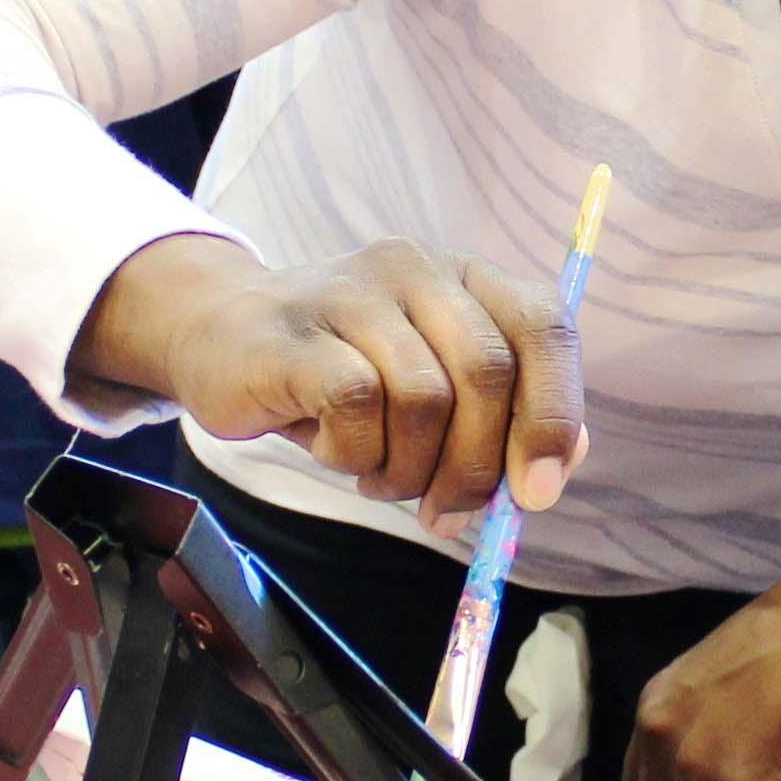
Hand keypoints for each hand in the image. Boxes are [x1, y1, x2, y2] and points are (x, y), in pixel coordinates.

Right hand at [83, 234, 588, 528]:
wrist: (219, 335)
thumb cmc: (339, 373)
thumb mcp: (430, 387)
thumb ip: (500, 416)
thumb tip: (561, 461)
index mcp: (466, 278)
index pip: (543, 327)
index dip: (553, 414)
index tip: (537, 494)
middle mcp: (417, 269)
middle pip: (487, 371)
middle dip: (475, 464)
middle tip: (447, 510)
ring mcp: (353, 293)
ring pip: (422, 396)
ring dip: (408, 467)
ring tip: (379, 476)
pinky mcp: (295, 332)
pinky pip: (356, 404)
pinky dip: (355, 453)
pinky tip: (333, 452)